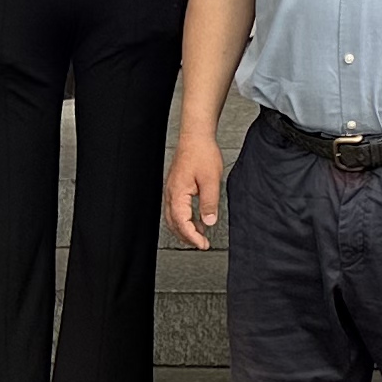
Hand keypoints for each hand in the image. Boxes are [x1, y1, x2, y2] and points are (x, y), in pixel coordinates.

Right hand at [165, 130, 224, 252]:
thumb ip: (209, 203)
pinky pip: (176, 209)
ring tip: (199, 235)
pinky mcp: (175, 187)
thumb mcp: (211, 180)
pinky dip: (184, 219)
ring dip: (185, 229)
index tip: (202, 244)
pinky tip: (196, 219)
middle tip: (201, 244)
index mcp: (177, 194)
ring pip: (173, 217)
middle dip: (187, 237)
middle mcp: (170, 194)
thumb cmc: (202, 154)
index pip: (181, 223)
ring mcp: (171, 190)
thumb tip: (208, 222)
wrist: (196, 137)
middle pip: (174, 223)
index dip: (192, 237)